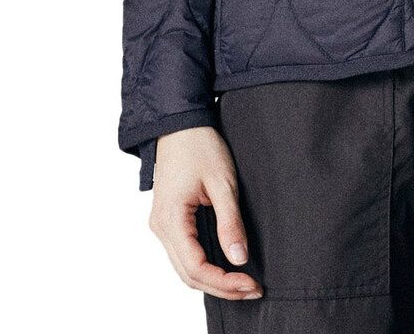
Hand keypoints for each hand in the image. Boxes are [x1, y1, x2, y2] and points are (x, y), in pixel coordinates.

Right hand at [148, 126, 262, 301]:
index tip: (251, 284)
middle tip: (253, 289)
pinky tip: (225, 266)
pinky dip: (204, 265)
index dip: (224, 282)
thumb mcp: (222, 183)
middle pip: (188, 274)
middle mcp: (160, 227)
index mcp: (171, 219)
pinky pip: (183, 252)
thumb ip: (230, 222)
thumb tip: (239, 258)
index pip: (196, 268)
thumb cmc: (200, 146)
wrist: (180, 123)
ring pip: (184, 267)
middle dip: (221, 287)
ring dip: (212, 279)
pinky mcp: (168, 219)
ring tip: (243, 283)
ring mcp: (161, 224)